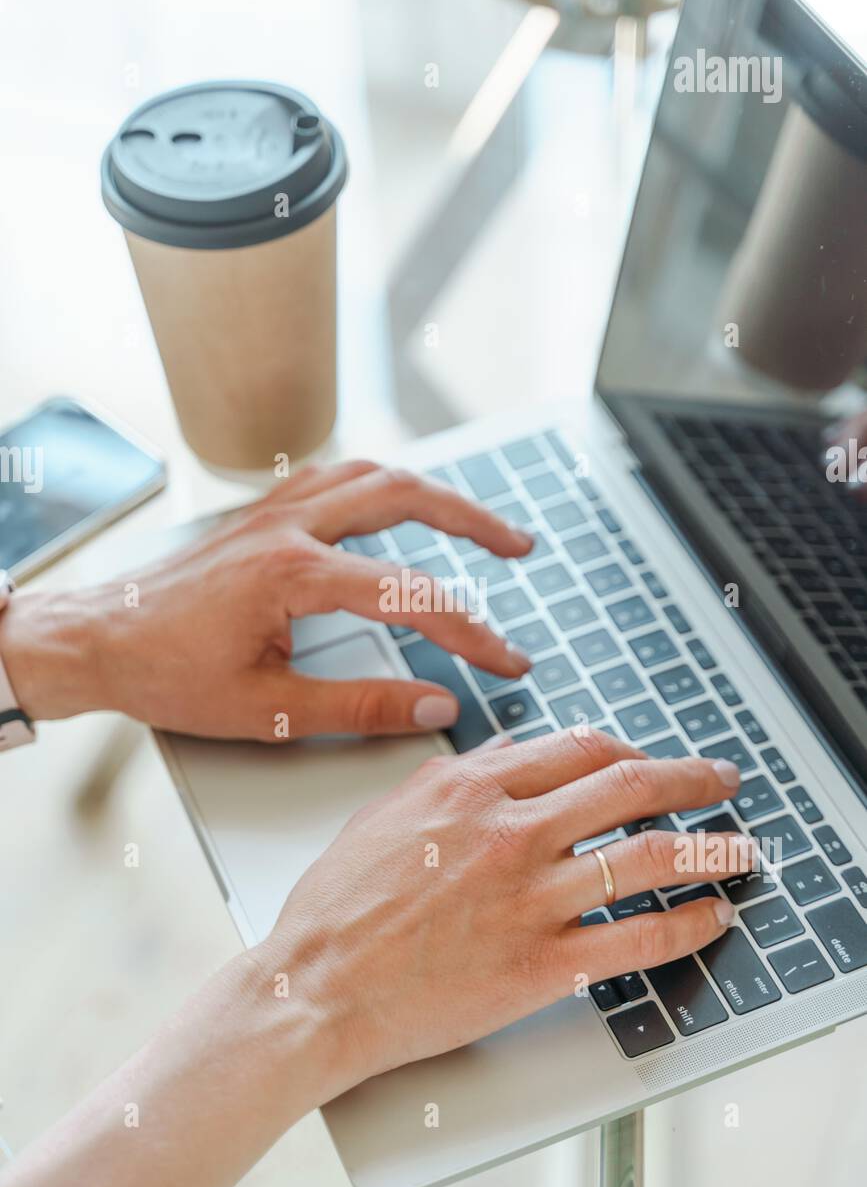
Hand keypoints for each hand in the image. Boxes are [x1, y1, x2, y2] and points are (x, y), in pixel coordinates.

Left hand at [0, 460, 533, 739]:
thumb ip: (359, 707)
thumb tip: (435, 707)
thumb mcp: (267, 711)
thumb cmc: (166, 674)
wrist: (97, 639)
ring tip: (477, 522)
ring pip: (372, 474)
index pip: (409, 594)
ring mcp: (274, 511)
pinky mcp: (262, 513)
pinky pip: (335, 477)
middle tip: (520, 548)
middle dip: (473, 520)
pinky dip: (381, 484)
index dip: (469, 630)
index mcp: (293, 575)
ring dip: (433, 492)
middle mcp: (288, 528)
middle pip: (404, 495)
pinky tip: (396, 504)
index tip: (505, 658)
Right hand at [258, 728, 750, 1096]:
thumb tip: (505, 749)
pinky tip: (712, 916)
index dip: (627, 749)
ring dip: (710, 847)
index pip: (576, 749)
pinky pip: (636, 938)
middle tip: (721, 780)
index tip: (648, 759)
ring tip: (742, 846)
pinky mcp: (541, 964)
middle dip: (689, 778)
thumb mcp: (383, 815)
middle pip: (627, 787)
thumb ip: (449, 777)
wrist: (316, 989)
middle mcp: (510, 832)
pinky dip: (687, 924)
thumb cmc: (336, 910)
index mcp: (469, 789)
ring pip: (647, 856)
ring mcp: (530, 899)